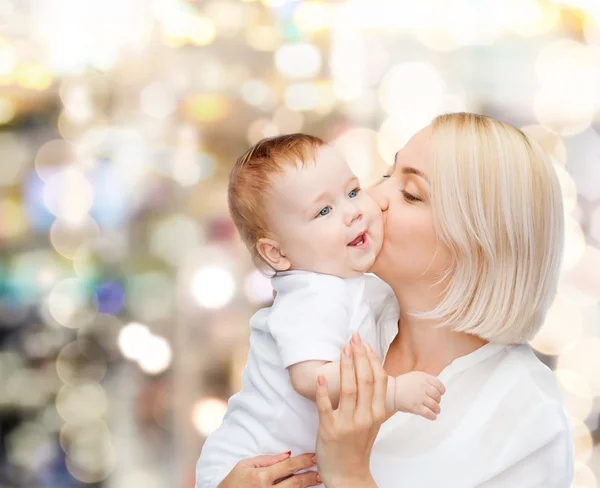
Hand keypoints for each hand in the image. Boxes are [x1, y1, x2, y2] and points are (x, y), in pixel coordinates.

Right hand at [218, 452, 319, 487]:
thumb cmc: (232, 482)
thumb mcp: (245, 465)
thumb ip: (266, 460)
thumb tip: (287, 454)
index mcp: (262, 477)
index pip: (288, 466)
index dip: (303, 461)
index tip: (314, 457)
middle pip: (295, 483)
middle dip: (309, 476)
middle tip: (321, 471)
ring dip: (306, 487)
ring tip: (317, 481)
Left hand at [314, 334, 383, 487]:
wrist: (347, 474)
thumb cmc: (358, 444)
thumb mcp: (372, 422)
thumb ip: (373, 400)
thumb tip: (370, 371)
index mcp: (378, 413)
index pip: (379, 380)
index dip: (372, 359)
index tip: (365, 344)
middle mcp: (365, 417)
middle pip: (366, 380)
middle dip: (360, 356)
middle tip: (354, 338)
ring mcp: (348, 423)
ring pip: (349, 389)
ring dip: (346, 366)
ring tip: (343, 349)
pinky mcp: (329, 429)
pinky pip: (326, 406)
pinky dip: (323, 391)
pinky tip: (321, 377)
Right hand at [393, 372, 445, 420]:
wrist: (390, 391)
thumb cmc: (402, 384)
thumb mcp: (415, 376)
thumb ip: (426, 380)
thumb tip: (436, 387)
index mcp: (423, 378)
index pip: (439, 385)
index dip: (441, 391)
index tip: (440, 394)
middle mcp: (423, 387)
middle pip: (437, 396)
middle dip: (438, 401)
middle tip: (435, 403)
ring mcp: (420, 397)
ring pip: (435, 405)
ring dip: (437, 409)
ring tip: (435, 411)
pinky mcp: (416, 407)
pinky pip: (429, 414)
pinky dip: (433, 416)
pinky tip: (432, 417)